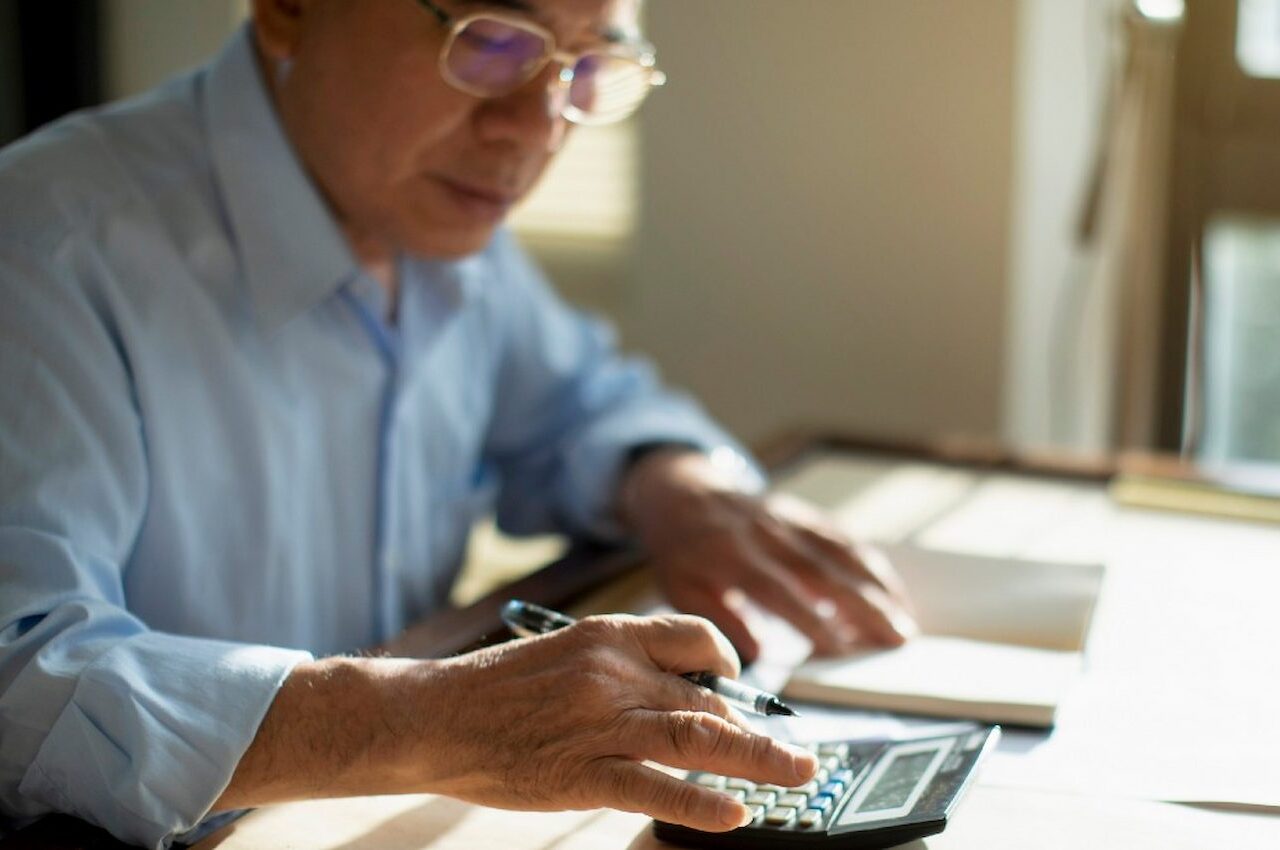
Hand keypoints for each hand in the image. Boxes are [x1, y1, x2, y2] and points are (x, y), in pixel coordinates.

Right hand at [409, 614, 817, 829]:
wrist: (434, 715)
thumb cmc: (496, 688)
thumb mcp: (566, 652)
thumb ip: (622, 666)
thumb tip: (682, 691)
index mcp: (609, 636)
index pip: (696, 639)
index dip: (730, 665)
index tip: (743, 689)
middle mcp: (614, 674)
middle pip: (709, 698)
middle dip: (757, 730)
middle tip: (797, 754)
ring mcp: (600, 724)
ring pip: (698, 737)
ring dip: (759, 759)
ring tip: (798, 775)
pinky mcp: (582, 773)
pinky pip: (654, 787)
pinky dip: (701, 802)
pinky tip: (734, 813)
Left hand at [619, 450, 916, 662]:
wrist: (683, 492)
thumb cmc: (683, 551)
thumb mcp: (683, 587)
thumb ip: (721, 619)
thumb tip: (758, 656)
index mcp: (730, 554)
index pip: (777, 589)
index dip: (809, 619)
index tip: (839, 650)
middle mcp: (766, 533)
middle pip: (821, 570)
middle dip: (863, 605)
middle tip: (897, 639)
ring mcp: (789, 520)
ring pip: (841, 552)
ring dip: (877, 586)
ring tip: (905, 622)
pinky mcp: (803, 515)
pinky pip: (843, 538)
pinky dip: (871, 565)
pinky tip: (892, 593)